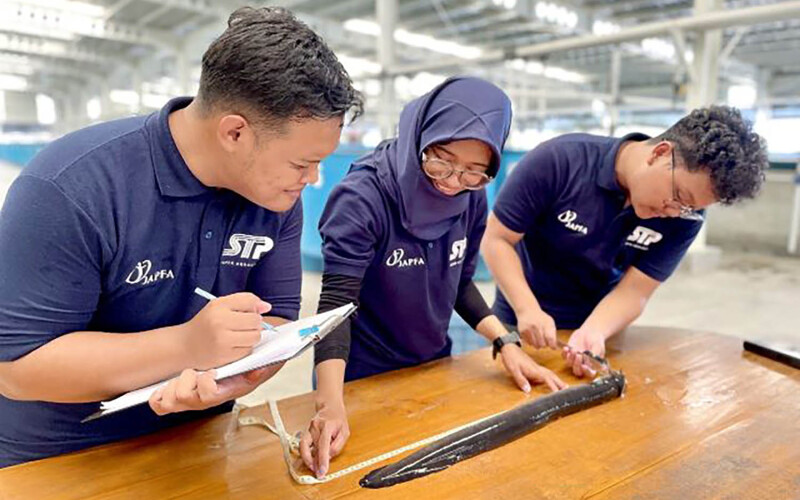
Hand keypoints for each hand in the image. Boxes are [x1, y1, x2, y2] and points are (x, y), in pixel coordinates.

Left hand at [148, 364, 282, 415]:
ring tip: (181, 376)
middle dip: (185, 382)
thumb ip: (261, 369)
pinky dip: (158, 396)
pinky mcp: (177, 400)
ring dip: (172, 387)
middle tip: (193, 371)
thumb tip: (259, 370)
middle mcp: (206, 401)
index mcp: (224, 394)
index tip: (211, 371)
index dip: (205, 383)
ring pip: (170, 403)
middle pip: (185, 399)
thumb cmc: (246, 370)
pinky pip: (160, 405)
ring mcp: (191, 402)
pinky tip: (163, 387)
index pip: (209, 395)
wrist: (236, 371)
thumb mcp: (260, 367)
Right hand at [181, 292, 271, 368]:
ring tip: (240, 335)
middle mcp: (219, 322)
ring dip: (252, 336)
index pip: (250, 301)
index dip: (254, 307)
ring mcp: (223, 341)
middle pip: (256, 320)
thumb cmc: (205, 324)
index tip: (250, 311)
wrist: (184, 346)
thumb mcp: (219, 306)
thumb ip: (244, 301)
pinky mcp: (226, 356)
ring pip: (255, 336)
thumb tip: (267, 306)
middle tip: (243, 325)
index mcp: (218, 306)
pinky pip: (248, 349)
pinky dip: (245, 347)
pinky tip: (234, 345)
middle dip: (254, 323)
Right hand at [299, 398, 349, 478]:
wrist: (329, 406)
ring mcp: (308, 428)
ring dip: (308, 459)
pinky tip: (310, 459)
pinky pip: (302, 445)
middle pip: (313, 448)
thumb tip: (329, 456)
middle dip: (315, 462)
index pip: (323, 444)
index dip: (322, 459)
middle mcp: (315, 426)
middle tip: (319, 473)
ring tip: (314, 467)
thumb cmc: (338, 419)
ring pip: (305, 447)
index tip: (322, 471)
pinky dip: (306, 454)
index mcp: (327, 425)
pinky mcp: (304, 431)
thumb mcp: (345, 431)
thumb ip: (337, 445)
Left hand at [499, 343, 567, 392]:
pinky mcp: (534, 366)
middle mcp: (537, 368)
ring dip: (557, 380)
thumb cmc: (511, 358)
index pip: (547, 379)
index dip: (553, 387)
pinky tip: (551, 380)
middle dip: (560, 383)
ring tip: (564, 386)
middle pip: (552, 376)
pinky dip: (551, 377)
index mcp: (534, 370)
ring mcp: (536, 367)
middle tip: (568, 390)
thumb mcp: (513, 370)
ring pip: (550, 374)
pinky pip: (546, 373)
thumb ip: (521, 380)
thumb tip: (528, 391)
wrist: (508, 347)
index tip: (559, 394)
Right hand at [516, 307, 557, 348]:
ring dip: (538, 344)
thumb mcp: (549, 322)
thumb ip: (553, 333)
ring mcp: (528, 329)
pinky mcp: (522, 332)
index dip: (553, 345)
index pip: (550, 339)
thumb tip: (562, 346)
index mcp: (546, 323)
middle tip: (544, 341)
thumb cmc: (541, 318)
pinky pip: (529, 344)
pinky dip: (531, 342)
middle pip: (543, 345)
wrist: (527, 310)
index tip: (553, 347)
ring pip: (535, 345)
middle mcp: (537, 326)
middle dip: (545, 345)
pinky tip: (532, 336)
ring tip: (538, 338)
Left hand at [562, 328, 606, 377]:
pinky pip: (564, 357)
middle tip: (579, 355)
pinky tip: (566, 348)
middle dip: (576, 365)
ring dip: (571, 358)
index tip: (584, 366)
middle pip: (577, 371)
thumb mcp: (598, 346)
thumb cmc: (596, 340)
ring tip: (574, 349)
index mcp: (592, 365)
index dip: (586, 371)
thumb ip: (595, 354)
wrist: (589, 332)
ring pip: (570, 364)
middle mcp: (583, 365)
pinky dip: (564, 353)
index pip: (590, 373)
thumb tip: (592, 361)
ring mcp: (574, 360)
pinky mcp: (568, 354)